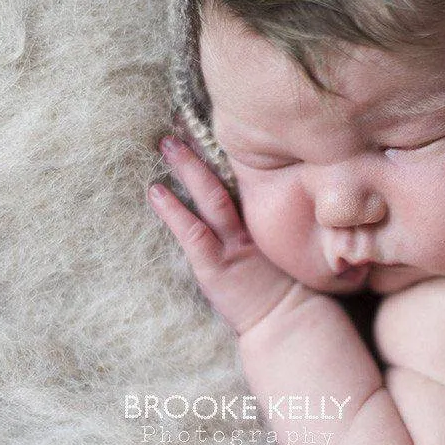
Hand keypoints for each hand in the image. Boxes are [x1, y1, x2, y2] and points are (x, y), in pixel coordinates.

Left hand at [147, 133, 298, 334]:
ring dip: (187, 169)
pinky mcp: (216, 265)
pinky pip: (192, 232)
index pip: (243, 182)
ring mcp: (233, 245)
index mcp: (261, 225)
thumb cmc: (285, 295)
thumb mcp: (279, 257)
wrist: (289, 323)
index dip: (224, 156)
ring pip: (210, 197)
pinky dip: (172, 211)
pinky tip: (155, 192)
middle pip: (225, 180)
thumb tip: (252, 213)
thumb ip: (266, 234)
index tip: (207, 129)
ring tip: (167, 144)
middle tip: (181, 121)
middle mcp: (249, 227)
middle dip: (202, 152)